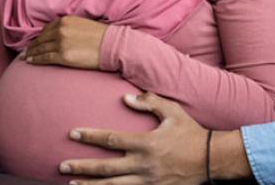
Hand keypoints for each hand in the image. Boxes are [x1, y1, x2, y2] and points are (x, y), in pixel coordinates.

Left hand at [23, 16, 107, 69]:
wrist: (112, 46)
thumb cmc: (101, 37)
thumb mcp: (83, 24)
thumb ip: (69, 27)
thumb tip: (60, 34)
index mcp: (65, 20)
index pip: (47, 29)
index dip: (40, 36)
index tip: (35, 41)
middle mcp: (60, 30)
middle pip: (42, 38)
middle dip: (33, 45)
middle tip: (26, 51)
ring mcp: (61, 43)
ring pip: (41, 48)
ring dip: (32, 53)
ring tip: (26, 57)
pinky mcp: (63, 56)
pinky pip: (45, 58)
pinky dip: (36, 60)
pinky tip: (31, 61)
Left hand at [59, 93, 207, 184]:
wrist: (212, 159)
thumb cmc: (190, 132)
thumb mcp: (172, 111)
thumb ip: (149, 102)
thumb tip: (124, 97)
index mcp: (146, 143)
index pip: (111, 139)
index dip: (90, 136)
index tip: (72, 133)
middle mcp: (144, 165)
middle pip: (106, 167)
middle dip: (82, 167)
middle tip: (62, 165)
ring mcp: (148, 182)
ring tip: (71, 184)